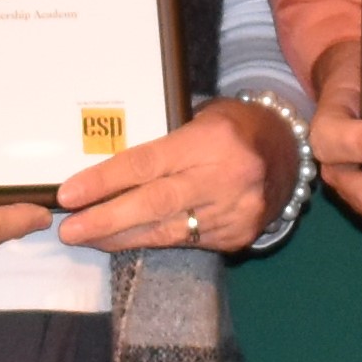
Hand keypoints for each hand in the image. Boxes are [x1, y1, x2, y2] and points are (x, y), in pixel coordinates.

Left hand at [54, 99, 287, 254]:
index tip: (70, 194)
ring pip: (167, 231)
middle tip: (70, 229)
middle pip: (154, 203)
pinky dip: (152, 241)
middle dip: (106, 220)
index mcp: (211, 140)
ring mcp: (234, 212)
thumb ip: (162, 145)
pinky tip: (125, 240)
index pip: (147, 163)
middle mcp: (225, 178)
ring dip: (121, 237)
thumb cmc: (235, 127)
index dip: (105, 181)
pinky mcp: (237, 235)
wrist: (291, 151)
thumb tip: (106, 172)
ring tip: (87, 237)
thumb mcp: (202, 119)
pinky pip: (185, 242)